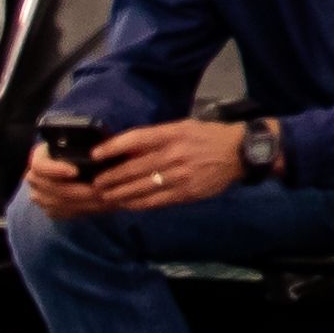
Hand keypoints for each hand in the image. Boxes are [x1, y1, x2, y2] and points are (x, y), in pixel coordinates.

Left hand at [29, 117, 251, 211]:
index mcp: (173, 134)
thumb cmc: (206, 136)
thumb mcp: (182, 127)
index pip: (136, 139)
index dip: (112, 147)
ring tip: (105, 196)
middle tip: (95, 183)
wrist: (238, 153)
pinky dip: (137, 204)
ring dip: (119, 194)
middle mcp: (175, 154)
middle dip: (110, 178)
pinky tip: (126, 204)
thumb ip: (155, 137)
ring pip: (141, 187)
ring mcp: (181, 176)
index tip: (95, 155)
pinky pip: (156, 201)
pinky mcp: (186, 193)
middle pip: (134, 168)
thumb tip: (124, 149)